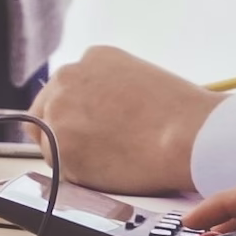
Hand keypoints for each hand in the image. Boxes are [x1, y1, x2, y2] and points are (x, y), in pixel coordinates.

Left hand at [31, 46, 220, 193]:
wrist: (189, 135)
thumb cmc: (180, 113)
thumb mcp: (139, 79)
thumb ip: (109, 89)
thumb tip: (98, 113)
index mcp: (91, 58)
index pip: (65, 88)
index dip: (78, 114)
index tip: (93, 128)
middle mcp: (67, 78)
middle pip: (46, 112)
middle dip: (64, 132)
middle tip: (94, 151)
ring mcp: (60, 111)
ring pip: (52, 143)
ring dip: (73, 156)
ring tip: (112, 161)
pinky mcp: (61, 147)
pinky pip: (63, 171)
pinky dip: (82, 178)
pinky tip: (112, 171)